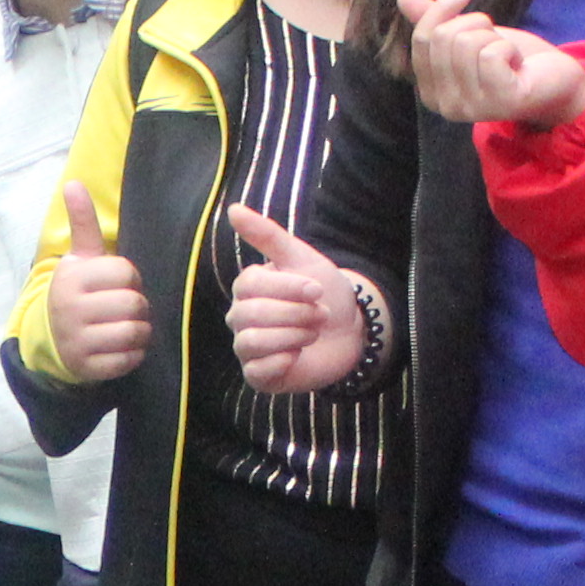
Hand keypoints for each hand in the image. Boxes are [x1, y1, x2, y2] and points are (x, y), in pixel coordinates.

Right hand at [44, 182, 152, 384]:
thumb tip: (74, 183)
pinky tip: (122, 347)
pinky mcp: (87, 367)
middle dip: (138, 307)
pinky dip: (133, 355)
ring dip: (140, 331)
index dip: (131, 279)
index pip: (126, 272)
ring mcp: (77, 340)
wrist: (52, 339)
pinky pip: (128, 360)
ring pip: (134, 332)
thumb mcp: (78, 258)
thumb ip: (82, 223)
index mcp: (72, 277)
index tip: (118, 285)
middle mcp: (71, 308)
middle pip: (134, 303)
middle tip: (126, 309)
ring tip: (128, 327)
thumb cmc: (77, 292)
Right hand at [220, 204, 373, 392]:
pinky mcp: (259, 376)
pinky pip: (256, 371)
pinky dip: (283, 361)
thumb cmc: (325, 294)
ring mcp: (248, 348)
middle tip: (321, 313)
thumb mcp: (303, 259)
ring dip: (293, 336)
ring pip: (251, 342)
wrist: (351, 331)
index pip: (249, 286)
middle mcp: (241, 317)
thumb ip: (268, 235)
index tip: (316, 289)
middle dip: (295, 314)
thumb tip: (233, 209)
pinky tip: (300, 355)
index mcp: (247, 289)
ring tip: (314, 333)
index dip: (287, 288)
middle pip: (251, 315)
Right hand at [401, 0, 584, 129]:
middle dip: (476, 24)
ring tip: (508, 56)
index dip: (442, 8)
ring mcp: (470, 108)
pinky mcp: (498, 102)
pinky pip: (490, 54)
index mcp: (430, 92)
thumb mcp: (470, 35)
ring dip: (495, 38)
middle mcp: (444, 105)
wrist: (557, 83)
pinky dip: (509, 49)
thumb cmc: (513, 61)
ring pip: (467, 43)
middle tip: (497, 41)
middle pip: (443, 38)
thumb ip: (436, 21)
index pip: (422, 38)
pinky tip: (518, 66)